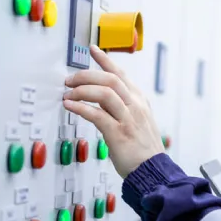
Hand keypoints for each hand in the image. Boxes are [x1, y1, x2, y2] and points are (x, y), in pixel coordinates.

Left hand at [63, 45, 163, 178]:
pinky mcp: (118, 133)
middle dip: (86, 75)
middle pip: (110, 79)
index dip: (105, 60)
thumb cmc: (142, 149)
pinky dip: (81, 107)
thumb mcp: (137, 121)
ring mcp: (128, 119)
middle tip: (70, 79)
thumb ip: (122, 107)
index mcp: (140, 101)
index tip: (92, 49)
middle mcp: (135, 106)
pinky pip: (97, 114)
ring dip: (82, 90)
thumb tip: (99, 97)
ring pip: (104, 93)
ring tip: (68, 93)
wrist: (153, 171)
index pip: (120, 74)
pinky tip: (70, 106)